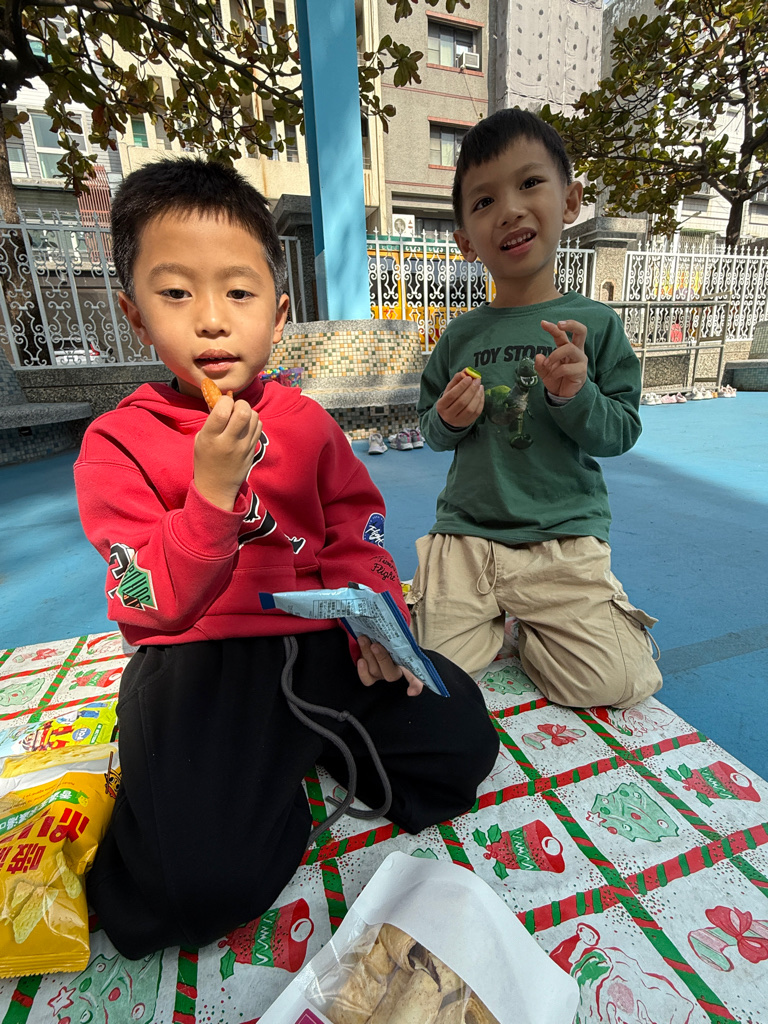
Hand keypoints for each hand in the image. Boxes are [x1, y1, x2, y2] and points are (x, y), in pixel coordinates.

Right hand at [193, 395, 261, 509]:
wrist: (217, 487)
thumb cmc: (205, 459)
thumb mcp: (200, 439)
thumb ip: (211, 421)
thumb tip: (222, 401)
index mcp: (211, 437)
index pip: (222, 410)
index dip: (225, 401)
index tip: (222, 403)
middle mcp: (229, 441)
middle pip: (243, 412)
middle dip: (240, 403)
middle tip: (234, 407)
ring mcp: (243, 446)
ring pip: (254, 417)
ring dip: (248, 411)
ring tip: (240, 417)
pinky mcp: (253, 450)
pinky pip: (259, 427)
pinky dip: (253, 421)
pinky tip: (245, 426)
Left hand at [356, 636, 423, 695]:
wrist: (378, 637)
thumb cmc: (393, 641)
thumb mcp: (401, 641)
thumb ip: (401, 644)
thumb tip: (398, 650)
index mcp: (408, 665)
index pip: (416, 679)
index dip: (415, 686)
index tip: (411, 691)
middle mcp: (396, 673)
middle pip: (390, 674)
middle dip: (382, 659)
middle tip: (375, 645)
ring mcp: (382, 676)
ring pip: (375, 671)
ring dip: (368, 655)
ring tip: (363, 640)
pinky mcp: (371, 676)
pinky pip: (367, 680)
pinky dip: (362, 671)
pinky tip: (360, 660)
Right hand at [436, 371, 484, 427]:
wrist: (450, 416)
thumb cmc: (450, 400)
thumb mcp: (450, 389)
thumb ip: (456, 379)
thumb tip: (465, 371)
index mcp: (440, 406)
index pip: (452, 395)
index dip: (462, 386)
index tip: (469, 378)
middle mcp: (448, 415)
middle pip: (462, 402)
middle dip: (471, 389)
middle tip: (477, 380)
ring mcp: (458, 421)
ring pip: (470, 408)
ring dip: (477, 395)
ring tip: (480, 386)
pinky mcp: (467, 423)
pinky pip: (477, 412)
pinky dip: (481, 401)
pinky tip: (481, 393)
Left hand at [535, 320, 588, 398]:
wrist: (564, 396)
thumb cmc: (557, 380)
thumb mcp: (544, 372)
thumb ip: (540, 364)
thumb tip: (538, 356)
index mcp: (567, 348)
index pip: (562, 334)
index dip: (553, 328)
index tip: (542, 323)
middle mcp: (576, 351)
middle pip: (581, 331)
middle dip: (571, 324)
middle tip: (559, 325)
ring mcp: (580, 360)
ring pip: (569, 348)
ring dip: (555, 355)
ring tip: (547, 365)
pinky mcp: (581, 371)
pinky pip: (567, 367)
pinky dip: (556, 371)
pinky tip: (554, 376)